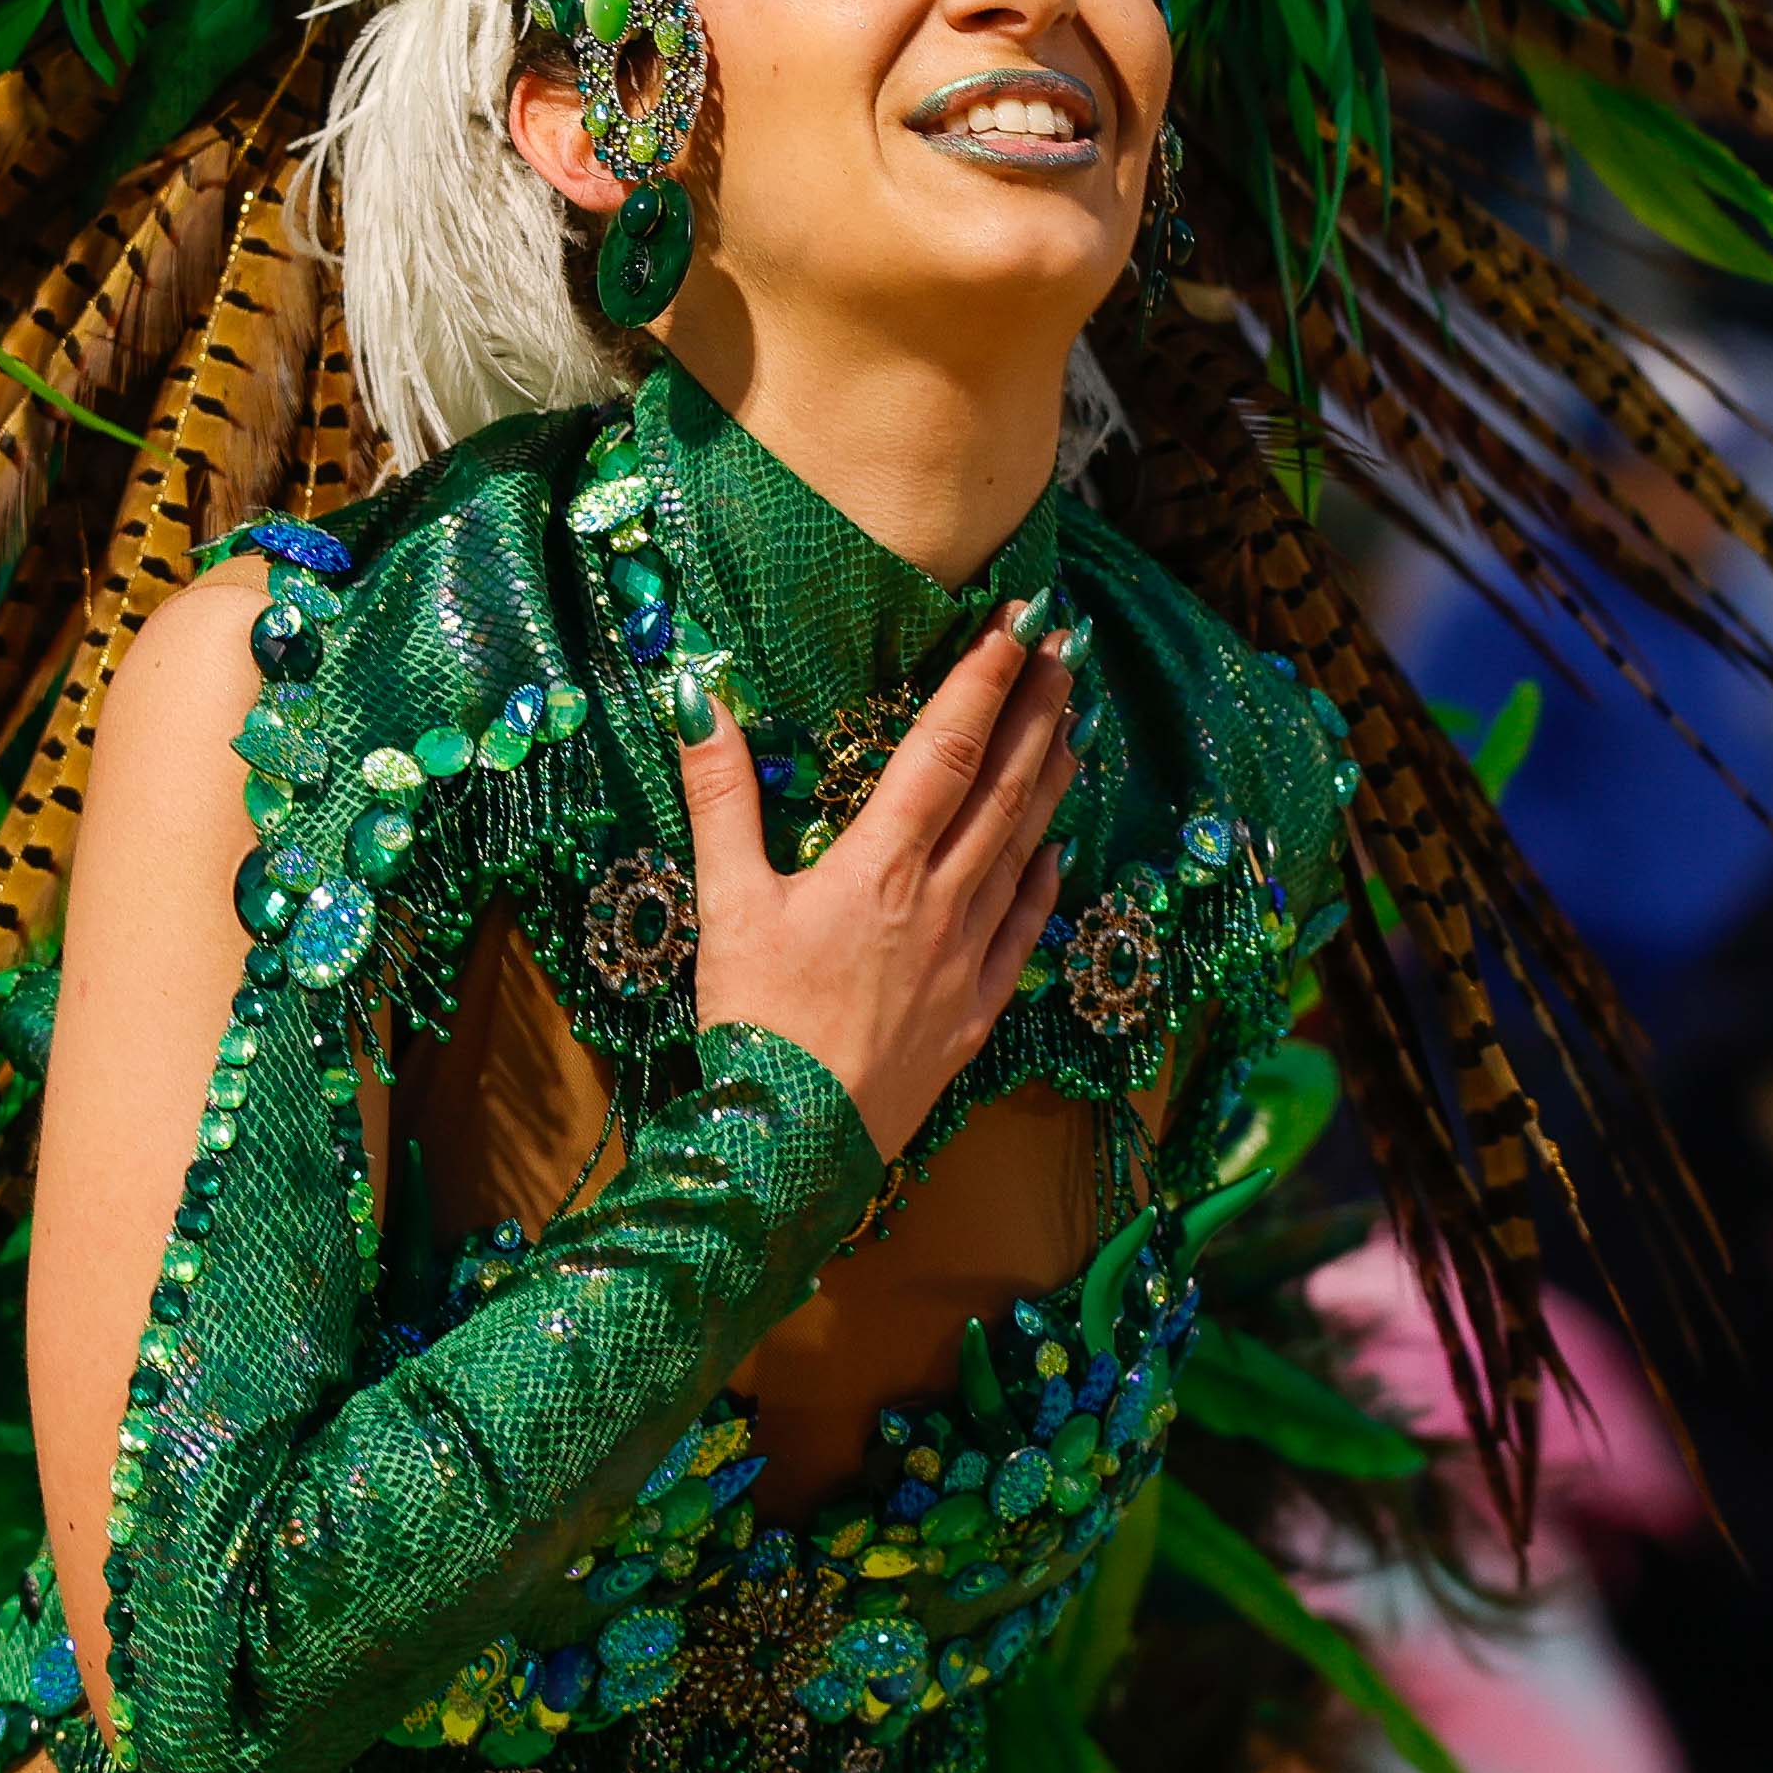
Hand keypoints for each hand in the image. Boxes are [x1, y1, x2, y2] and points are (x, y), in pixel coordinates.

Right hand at [678, 603, 1077, 1152]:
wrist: (791, 1149)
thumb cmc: (754, 1025)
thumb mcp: (725, 903)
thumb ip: (719, 796)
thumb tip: (696, 700)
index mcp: (881, 867)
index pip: (947, 749)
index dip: (986, 680)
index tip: (1020, 623)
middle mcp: (940, 903)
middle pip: (1004, 789)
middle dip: (1038, 712)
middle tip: (1068, 649)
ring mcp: (967, 960)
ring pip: (1025, 852)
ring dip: (1051, 782)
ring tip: (1076, 725)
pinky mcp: (975, 1013)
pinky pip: (1025, 932)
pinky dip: (1044, 881)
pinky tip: (1058, 852)